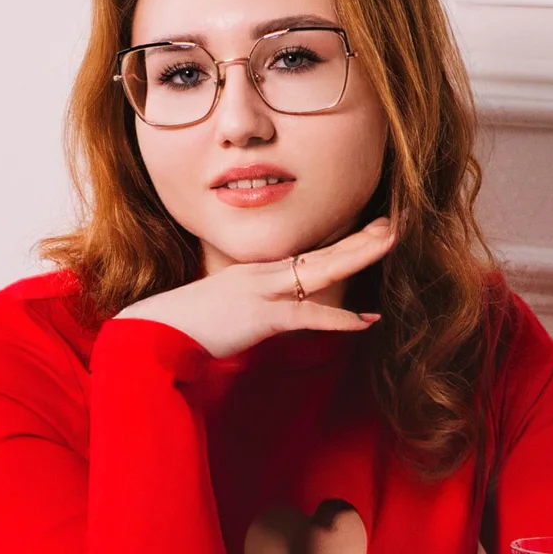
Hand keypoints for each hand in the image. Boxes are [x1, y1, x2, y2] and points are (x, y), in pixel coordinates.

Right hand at [114, 217, 394, 358]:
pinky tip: (365, 320)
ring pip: (321, 269)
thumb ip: (256, 304)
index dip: (344, 242)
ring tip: (389, 242)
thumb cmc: (189, 324)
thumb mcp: (228, 307)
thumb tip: (275, 312)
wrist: (158, 332)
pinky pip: (307, 314)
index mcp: (259, 271)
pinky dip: (338, 318)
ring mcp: (263, 291)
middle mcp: (264, 273)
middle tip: (394, 222)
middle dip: (361, 237)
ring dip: (357, 255)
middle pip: (323, 250)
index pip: (310, 252)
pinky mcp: (262, 316)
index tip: (372, 230)